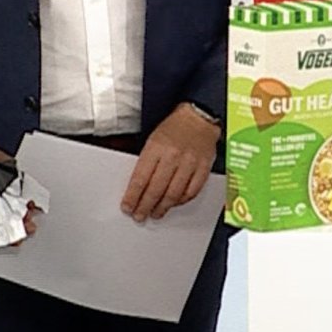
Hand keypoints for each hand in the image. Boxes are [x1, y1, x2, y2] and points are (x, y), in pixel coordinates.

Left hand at [121, 105, 218, 222]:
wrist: (198, 117)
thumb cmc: (174, 128)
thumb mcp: (152, 139)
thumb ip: (145, 162)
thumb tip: (135, 187)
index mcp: (156, 147)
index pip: (140, 179)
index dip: (132, 196)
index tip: (127, 206)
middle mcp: (173, 156)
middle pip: (156, 189)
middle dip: (145, 206)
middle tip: (140, 215)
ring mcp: (190, 163)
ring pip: (173, 194)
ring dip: (162, 207)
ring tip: (156, 213)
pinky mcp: (203, 168)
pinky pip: (191, 192)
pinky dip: (181, 201)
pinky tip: (174, 203)